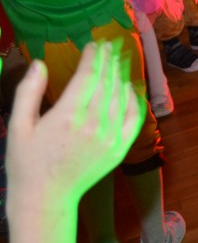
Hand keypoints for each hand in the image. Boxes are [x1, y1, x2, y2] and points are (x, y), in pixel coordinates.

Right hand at [4, 42, 144, 203]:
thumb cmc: (26, 162)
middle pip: (107, 82)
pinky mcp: (120, 148)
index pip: (88, 75)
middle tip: (109, 44)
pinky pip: (134, 117)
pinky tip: (128, 87)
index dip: (93, 56)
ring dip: (120, 75)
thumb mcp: (18, 126)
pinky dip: (133, 99)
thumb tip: (39, 63)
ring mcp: (110, 137)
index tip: (93, 44)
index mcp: (67, 116)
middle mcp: (93, 124)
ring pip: (121, 96)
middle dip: (108, 60)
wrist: (46, 198)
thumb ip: (29, 92)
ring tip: (116, 60)